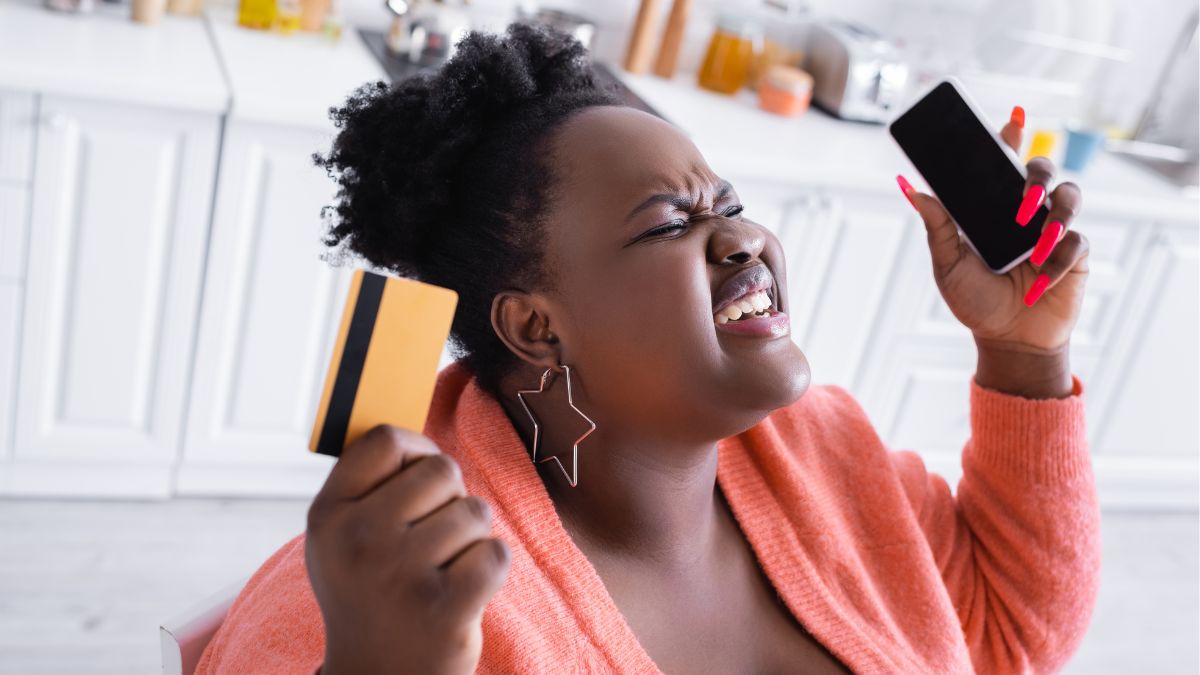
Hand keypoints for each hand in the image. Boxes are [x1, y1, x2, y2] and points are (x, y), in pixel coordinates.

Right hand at [306, 425, 511, 674]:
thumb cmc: (368, 595)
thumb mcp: (341, 538)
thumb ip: (367, 483)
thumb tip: (410, 429)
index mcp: (328, 515)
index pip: (386, 439)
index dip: (417, 450)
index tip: (421, 474)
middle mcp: (359, 540)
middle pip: (442, 469)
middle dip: (450, 499)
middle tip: (433, 540)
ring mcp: (400, 574)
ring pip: (474, 512)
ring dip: (470, 538)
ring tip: (443, 570)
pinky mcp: (444, 608)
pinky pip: (495, 553)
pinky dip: (489, 569)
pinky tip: (463, 593)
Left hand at [897, 106, 1089, 354]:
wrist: (1006, 339)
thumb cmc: (974, 300)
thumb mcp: (947, 263)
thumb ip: (936, 224)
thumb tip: (908, 187)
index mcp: (992, 208)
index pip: (1003, 163)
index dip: (1010, 136)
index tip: (1013, 118)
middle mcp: (1026, 212)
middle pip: (1042, 169)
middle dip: (1036, 176)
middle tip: (1022, 204)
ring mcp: (1052, 229)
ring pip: (1070, 196)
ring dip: (1054, 217)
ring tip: (1033, 247)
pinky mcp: (1075, 253)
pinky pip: (1076, 242)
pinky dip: (1057, 262)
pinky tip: (1036, 285)